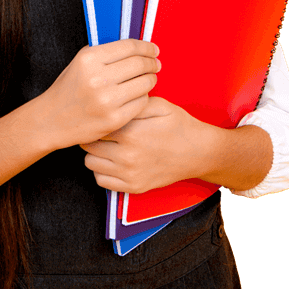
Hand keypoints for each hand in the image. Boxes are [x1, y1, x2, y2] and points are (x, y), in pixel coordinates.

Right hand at [38, 39, 160, 151]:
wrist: (52, 119)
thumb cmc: (69, 89)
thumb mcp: (80, 62)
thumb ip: (105, 52)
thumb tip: (137, 47)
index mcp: (89, 59)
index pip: (129, 47)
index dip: (146, 47)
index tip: (153, 49)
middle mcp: (98, 79)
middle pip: (140, 64)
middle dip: (152, 63)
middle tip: (155, 64)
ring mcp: (107, 101)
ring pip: (145, 83)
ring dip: (151, 79)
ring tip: (148, 78)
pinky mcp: (114, 119)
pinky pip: (141, 102)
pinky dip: (143, 96)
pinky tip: (137, 95)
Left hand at [79, 95, 210, 194]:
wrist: (199, 152)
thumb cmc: (179, 125)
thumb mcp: (158, 105)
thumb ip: (132, 103)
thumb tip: (111, 101)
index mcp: (131, 134)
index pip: (97, 126)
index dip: (96, 119)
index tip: (100, 115)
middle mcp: (127, 157)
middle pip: (89, 146)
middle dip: (93, 136)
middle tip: (102, 130)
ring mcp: (129, 175)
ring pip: (90, 164)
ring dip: (95, 153)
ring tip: (107, 145)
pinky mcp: (133, 188)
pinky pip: (101, 181)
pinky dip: (101, 170)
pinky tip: (112, 160)